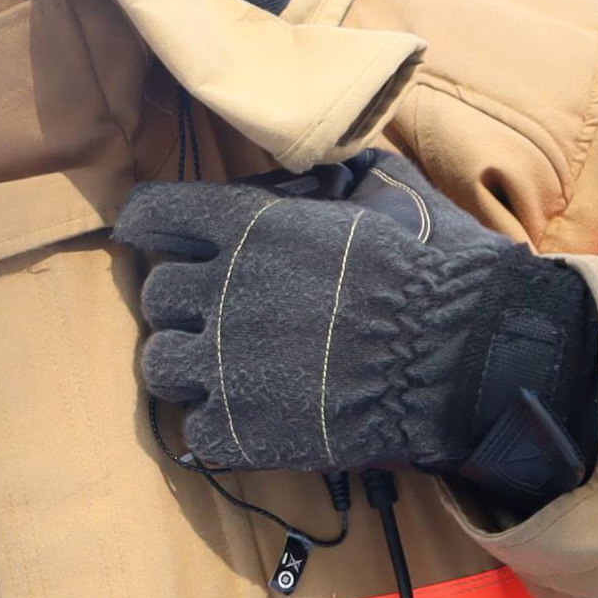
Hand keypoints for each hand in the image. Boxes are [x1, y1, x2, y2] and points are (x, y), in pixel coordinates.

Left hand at [113, 154, 597, 511]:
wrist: (452, 357)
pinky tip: (255, 417)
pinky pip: (194, 429)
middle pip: (156, 295)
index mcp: (246, 228)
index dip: (146, 225)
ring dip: (187, 366)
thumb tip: (311, 169)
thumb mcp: (370, 202)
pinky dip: (220, 427)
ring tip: (226, 372)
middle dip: (184, 306)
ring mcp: (222, 363)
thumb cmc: (424, 277)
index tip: (146, 236)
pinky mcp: (237, 427)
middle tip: (219, 318)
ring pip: (158, 364)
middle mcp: (220, 289)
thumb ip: (315, 189)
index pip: (153, 214)